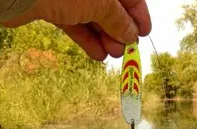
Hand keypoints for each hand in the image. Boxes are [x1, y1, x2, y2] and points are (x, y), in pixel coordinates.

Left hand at [1, 0, 151, 60]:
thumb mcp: (102, 4)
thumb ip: (119, 20)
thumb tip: (132, 35)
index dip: (138, 15)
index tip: (144, 34)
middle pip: (110, 7)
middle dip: (119, 30)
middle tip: (125, 51)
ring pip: (92, 17)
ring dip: (104, 37)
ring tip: (112, 55)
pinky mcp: (52, 7)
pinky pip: (74, 23)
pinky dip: (86, 39)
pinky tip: (97, 54)